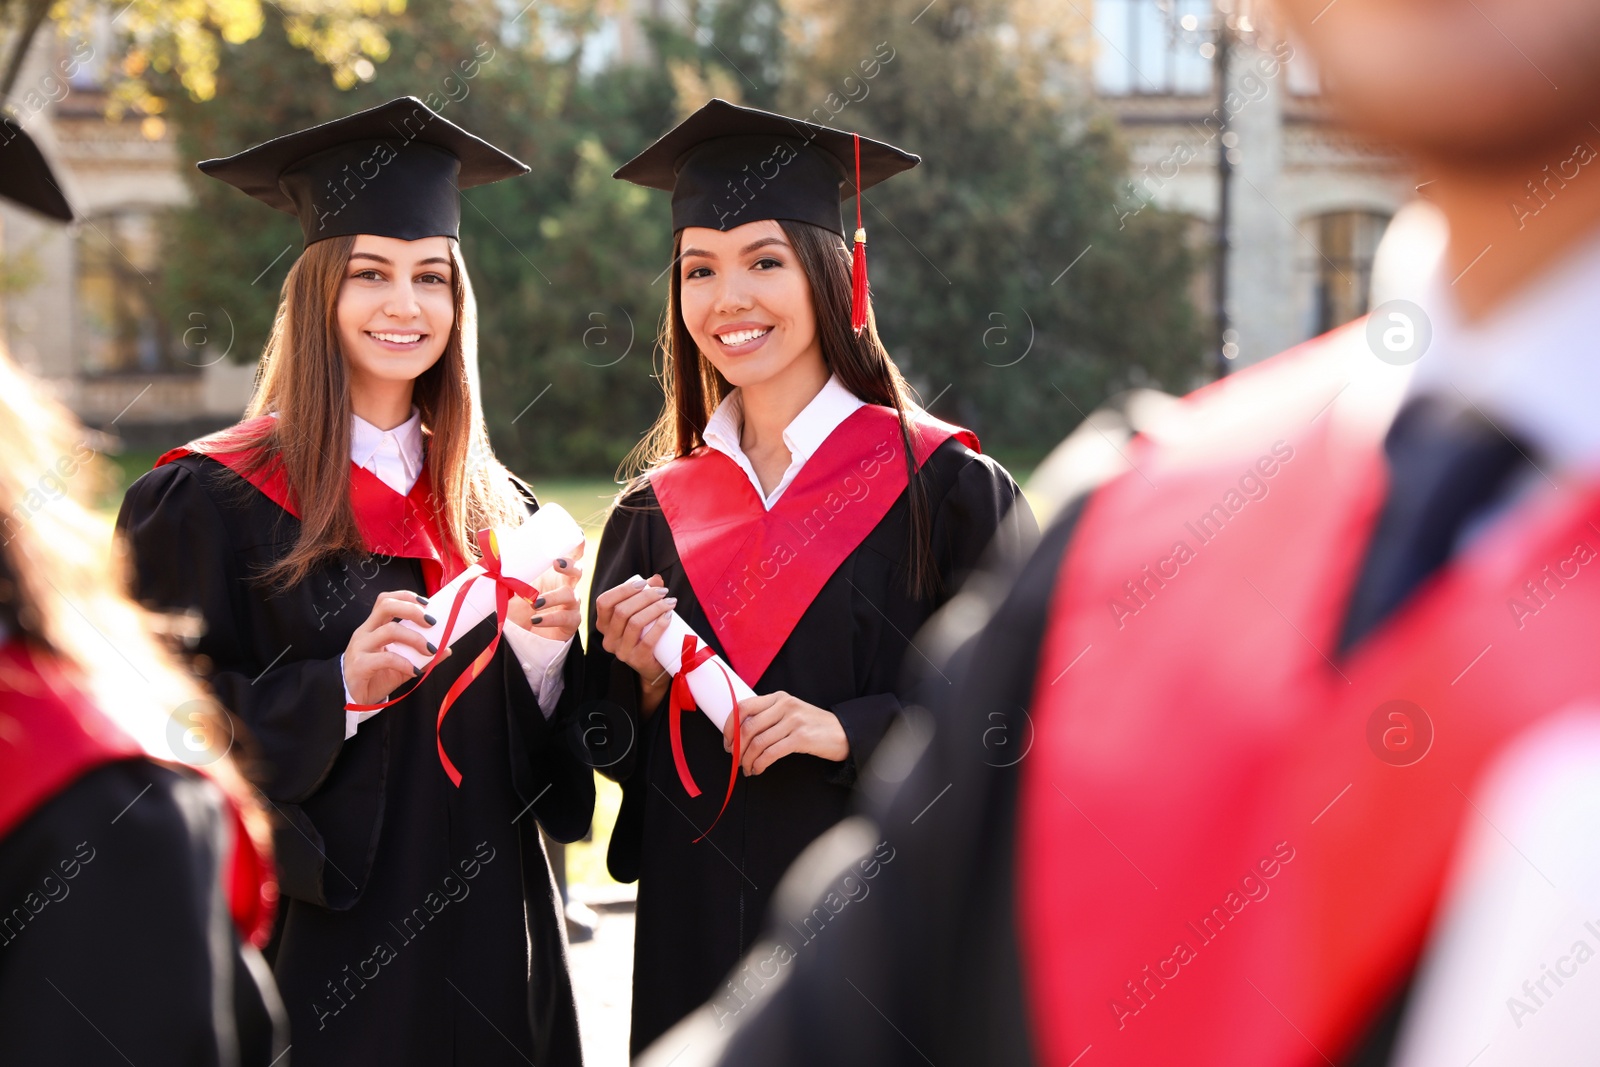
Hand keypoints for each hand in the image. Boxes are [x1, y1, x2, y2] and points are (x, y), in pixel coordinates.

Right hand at [344, 590, 449, 706]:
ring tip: (430, 650)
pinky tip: (414, 671)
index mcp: (373, 627)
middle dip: (412, 610)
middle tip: (432, 623)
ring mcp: (360, 647)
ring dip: (415, 638)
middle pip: (385, 606)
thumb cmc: (375, 677)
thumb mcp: (402, 665)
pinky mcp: (359, 665)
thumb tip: (447, 649)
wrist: (351, 700)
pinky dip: (405, 663)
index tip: (427, 604)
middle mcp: (365, 632)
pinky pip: (385, 659)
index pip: (386, 600)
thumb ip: (422, 657)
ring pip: (389, 631)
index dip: (406, 596)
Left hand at [507, 541, 584, 642]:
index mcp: (555, 571)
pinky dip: (550, 618)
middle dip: (570, 565)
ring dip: (553, 598)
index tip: (576, 534)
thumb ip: (506, 562)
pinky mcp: (569, 623)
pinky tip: (536, 620)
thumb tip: (494, 538)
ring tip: (534, 603)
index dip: (578, 543)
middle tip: (556, 563)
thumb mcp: (510, 581)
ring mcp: (570, 605)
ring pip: (571, 596)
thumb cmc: (519, 603)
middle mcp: (566, 585)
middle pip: (578, 570)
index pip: (573, 554)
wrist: (520, 633)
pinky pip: (567, 619)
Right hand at [594, 574, 675, 712]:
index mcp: (604, 624)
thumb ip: (645, 595)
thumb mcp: (641, 614)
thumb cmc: (646, 635)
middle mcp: (608, 638)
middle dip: (645, 597)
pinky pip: (647, 641)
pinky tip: (669, 617)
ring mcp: (621, 651)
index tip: (644, 583)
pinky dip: (660, 626)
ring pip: (634, 623)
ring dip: (654, 608)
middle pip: (622, 611)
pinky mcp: (636, 660)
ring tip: (670, 602)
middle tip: (663, 592)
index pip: (604, 602)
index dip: (623, 589)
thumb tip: (656, 578)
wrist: (654, 666)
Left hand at [723, 691, 848, 774]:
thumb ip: (768, 717)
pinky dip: (760, 764)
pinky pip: (771, 753)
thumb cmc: (813, 726)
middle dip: (737, 748)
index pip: (744, 707)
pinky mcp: (801, 738)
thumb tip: (739, 735)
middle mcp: (785, 706)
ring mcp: (794, 721)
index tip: (727, 742)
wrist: (842, 733)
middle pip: (748, 727)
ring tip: (747, 768)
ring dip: (747, 760)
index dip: (729, 726)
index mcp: (778, 698)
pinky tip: (759, 769)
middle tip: (735, 759)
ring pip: (758, 742)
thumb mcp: (790, 713)